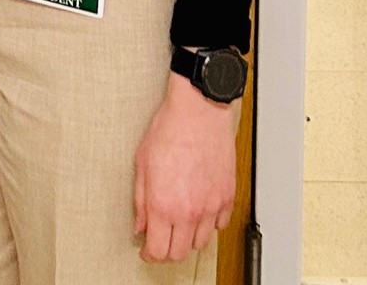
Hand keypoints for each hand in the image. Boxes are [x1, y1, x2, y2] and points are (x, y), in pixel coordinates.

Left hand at [133, 72, 236, 262]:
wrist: (198, 112)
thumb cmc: (169, 130)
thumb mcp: (141, 163)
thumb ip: (140, 200)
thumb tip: (140, 223)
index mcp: (164, 204)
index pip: (158, 250)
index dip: (149, 254)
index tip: (146, 250)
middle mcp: (189, 211)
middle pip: (180, 253)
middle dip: (168, 251)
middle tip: (160, 239)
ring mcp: (211, 206)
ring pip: (202, 243)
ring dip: (188, 238)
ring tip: (179, 223)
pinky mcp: (227, 198)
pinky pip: (219, 224)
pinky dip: (209, 223)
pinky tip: (199, 210)